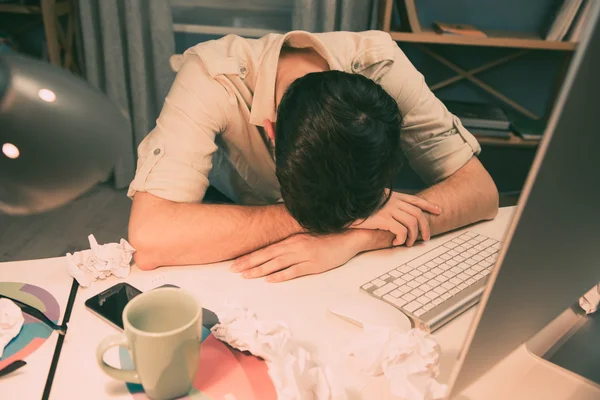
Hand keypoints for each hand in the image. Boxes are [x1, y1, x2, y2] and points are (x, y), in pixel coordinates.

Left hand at [230, 232, 358, 282]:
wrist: (348, 237)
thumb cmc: (327, 237)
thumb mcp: (305, 237)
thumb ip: (290, 243)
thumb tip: (274, 251)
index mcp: (292, 239)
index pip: (266, 248)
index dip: (250, 256)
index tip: (236, 262)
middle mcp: (295, 246)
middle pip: (268, 255)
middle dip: (249, 263)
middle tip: (234, 270)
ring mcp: (304, 255)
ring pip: (277, 263)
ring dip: (260, 270)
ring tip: (247, 276)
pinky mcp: (314, 265)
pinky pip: (294, 271)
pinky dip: (282, 275)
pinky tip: (270, 280)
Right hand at [351, 189, 441, 246]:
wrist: (344, 209)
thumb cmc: (357, 209)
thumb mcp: (374, 202)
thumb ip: (385, 205)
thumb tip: (395, 215)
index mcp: (392, 196)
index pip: (415, 199)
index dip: (429, 205)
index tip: (438, 210)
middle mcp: (393, 201)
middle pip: (418, 213)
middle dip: (425, 227)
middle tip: (426, 238)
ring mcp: (388, 209)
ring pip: (412, 223)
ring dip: (413, 236)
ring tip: (408, 244)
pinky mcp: (383, 219)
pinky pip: (400, 230)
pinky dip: (402, 238)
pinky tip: (396, 243)